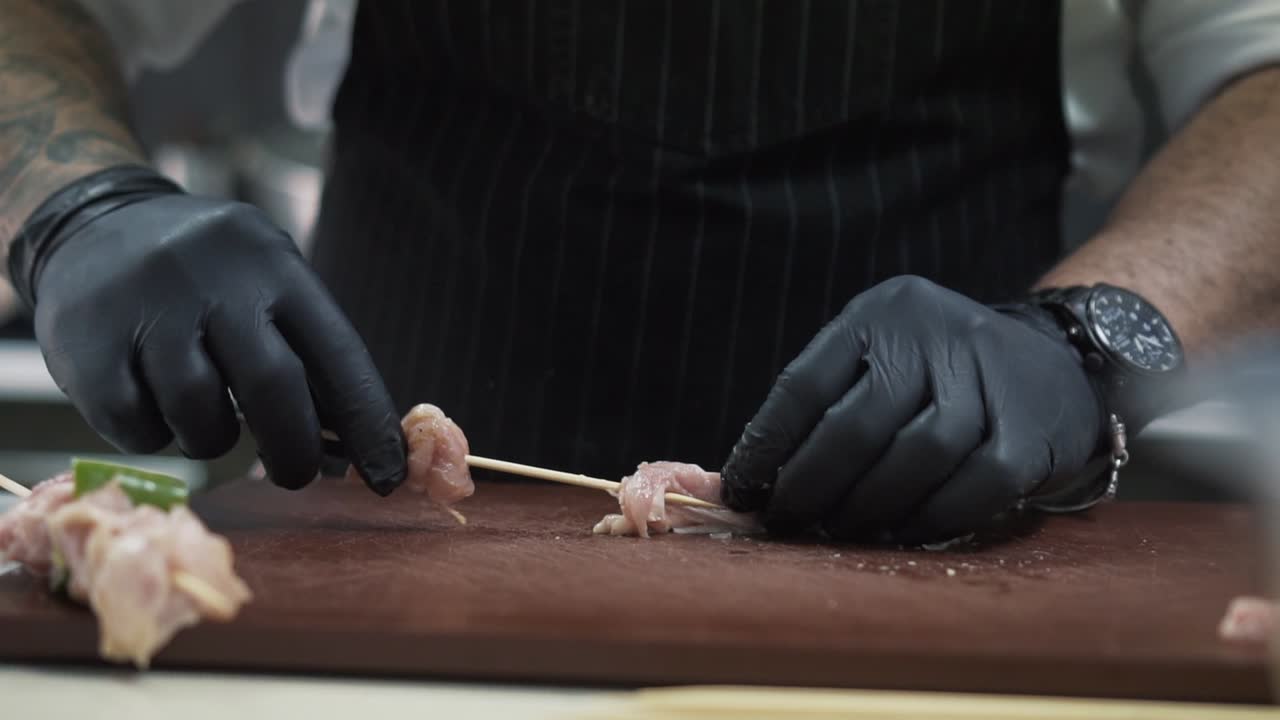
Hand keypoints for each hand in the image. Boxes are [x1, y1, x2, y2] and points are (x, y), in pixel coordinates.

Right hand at [9, 166, 406, 493]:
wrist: (89, 225)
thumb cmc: (203, 276)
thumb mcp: (263, 283)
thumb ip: (306, 353)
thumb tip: (352, 446)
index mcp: (274, 266)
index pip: (338, 354)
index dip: (369, 423)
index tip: (388, 477)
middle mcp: (214, 280)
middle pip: (273, 388)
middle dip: (293, 448)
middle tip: (293, 474)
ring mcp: (147, 307)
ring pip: (199, 415)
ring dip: (209, 438)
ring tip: (202, 416)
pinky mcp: (85, 343)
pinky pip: (136, 425)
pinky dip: (151, 434)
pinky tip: (149, 403)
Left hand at [719, 275, 1104, 542]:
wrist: (1057, 365)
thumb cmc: (941, 377)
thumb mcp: (882, 359)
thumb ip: (826, 407)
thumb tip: (753, 482)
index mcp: (881, 313)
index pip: (806, 385)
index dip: (766, 446)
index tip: (742, 491)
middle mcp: (934, 332)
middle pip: (858, 423)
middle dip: (812, 484)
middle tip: (788, 520)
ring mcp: (988, 376)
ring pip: (917, 454)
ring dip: (869, 506)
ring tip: (841, 530)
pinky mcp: (1032, 428)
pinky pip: (973, 486)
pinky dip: (929, 518)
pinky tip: (900, 531)